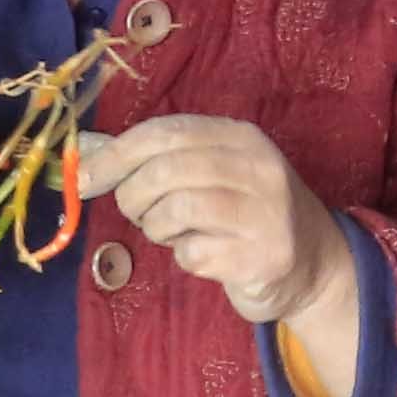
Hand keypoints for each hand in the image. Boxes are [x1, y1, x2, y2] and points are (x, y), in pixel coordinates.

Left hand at [84, 116, 349, 330]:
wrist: (311, 264)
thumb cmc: (242, 215)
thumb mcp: (205, 174)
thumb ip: (151, 158)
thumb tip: (85, 149)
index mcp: (239, 137)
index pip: (165, 132)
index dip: (116, 154)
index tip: (84, 178)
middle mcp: (257, 167)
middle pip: (166, 170)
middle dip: (132, 195)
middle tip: (136, 212)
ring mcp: (265, 211)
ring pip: (176, 209)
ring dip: (157, 227)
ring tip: (172, 232)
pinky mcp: (263, 255)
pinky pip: (194, 252)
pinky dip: (184, 256)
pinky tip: (202, 253)